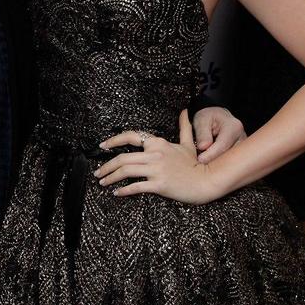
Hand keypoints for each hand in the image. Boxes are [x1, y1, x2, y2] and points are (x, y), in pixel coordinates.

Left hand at [95, 110, 219, 203]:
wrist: (206, 181)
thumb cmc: (195, 164)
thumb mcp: (188, 143)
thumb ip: (183, 127)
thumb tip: (185, 111)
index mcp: (158, 143)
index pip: (131, 136)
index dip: (113, 141)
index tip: (102, 147)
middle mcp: (155, 154)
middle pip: (122, 158)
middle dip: (106, 166)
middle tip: (98, 173)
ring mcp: (156, 169)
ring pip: (126, 171)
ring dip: (110, 177)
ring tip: (103, 182)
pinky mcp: (159, 184)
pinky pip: (136, 186)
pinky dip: (123, 190)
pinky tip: (116, 193)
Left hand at [192, 106, 245, 163]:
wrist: (216, 118)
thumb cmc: (208, 118)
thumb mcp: (202, 120)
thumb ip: (202, 133)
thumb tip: (204, 147)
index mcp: (234, 127)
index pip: (223, 145)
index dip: (211, 154)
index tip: (200, 160)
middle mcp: (241, 138)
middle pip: (229, 156)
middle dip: (214, 162)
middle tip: (199, 164)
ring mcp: (242, 148)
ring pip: (230, 162)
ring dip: (216, 165)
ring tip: (202, 165)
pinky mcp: (240, 155)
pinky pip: (230, 164)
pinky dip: (219, 166)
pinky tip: (209, 166)